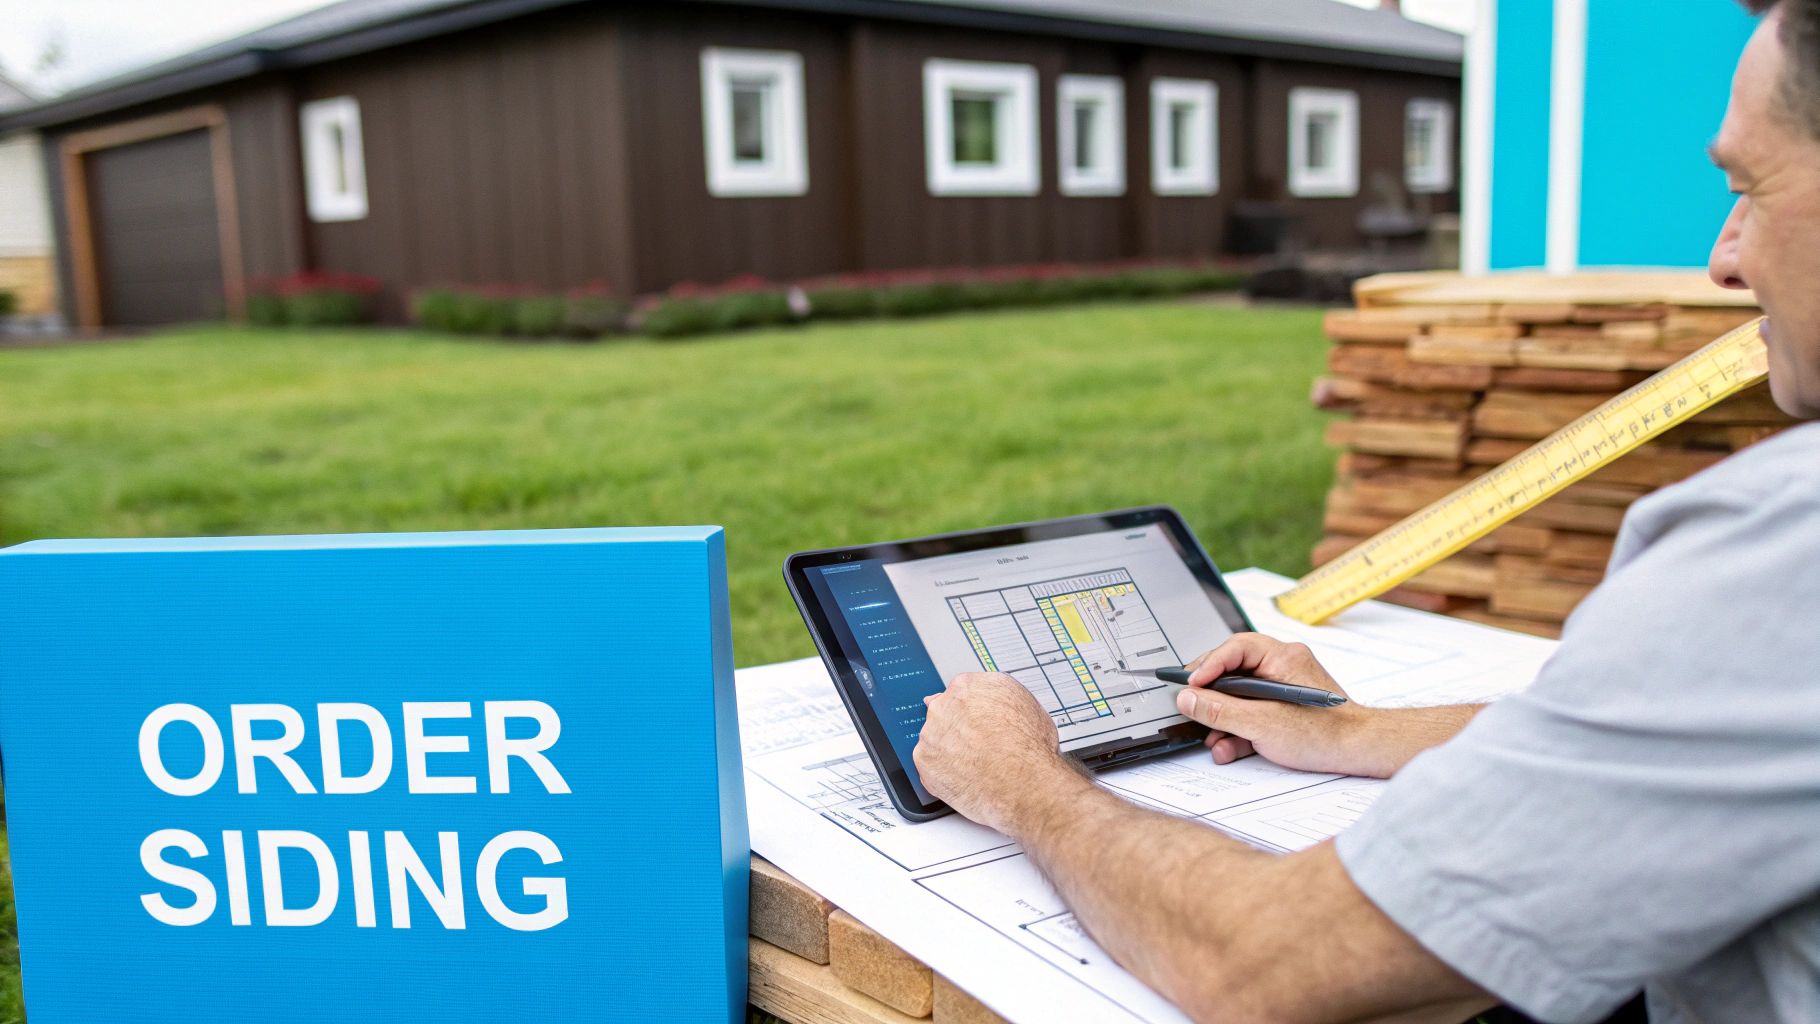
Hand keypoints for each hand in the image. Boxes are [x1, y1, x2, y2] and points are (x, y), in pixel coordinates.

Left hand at [913, 672, 1076, 832]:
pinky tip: (964, 777)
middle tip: (976, 745)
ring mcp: (931, 734)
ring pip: (934, 740)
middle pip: (942, 714)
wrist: (1024, 783)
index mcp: (968, 686)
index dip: (969, 711)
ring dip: (948, 751)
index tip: (974, 721)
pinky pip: (929, 766)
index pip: (959, 692)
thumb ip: (997, 695)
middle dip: (956, 729)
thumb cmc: (1031, 748)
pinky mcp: (924, 762)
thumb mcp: (1025, 702)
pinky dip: (942, 773)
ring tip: (974, 765)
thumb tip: (991, 698)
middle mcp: (944, 706)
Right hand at [1177, 633, 1388, 776]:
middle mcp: (1282, 666)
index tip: (1189, 685)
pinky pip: (1252, 711)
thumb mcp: (1262, 723)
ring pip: (1240, 696)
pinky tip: (1229, 748)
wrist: (1358, 754)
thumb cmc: (1326, 733)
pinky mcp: (1283, 708)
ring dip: (1223, 720)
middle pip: (1233, 672)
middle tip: (1191, 707)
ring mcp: (1283, 687)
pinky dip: (1239, 730)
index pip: (1234, 649)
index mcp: (1282, 657)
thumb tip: (1188, 698)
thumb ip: (1220, 710)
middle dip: (1212, 697)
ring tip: (1214, 739)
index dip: (1207, 666)